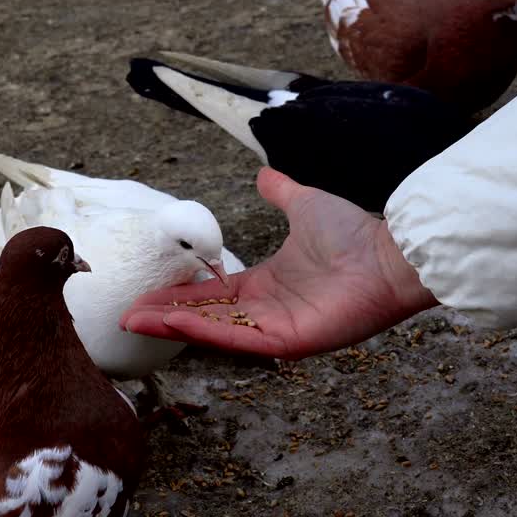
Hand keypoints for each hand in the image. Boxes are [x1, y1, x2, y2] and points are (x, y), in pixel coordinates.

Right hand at [120, 167, 436, 360]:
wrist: (390, 252)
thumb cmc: (355, 233)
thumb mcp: (305, 205)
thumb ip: (282, 194)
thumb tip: (264, 175)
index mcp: (268, 285)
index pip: (212, 296)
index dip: (178, 296)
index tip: (144, 294)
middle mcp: (268, 311)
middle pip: (205, 317)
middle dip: (165, 316)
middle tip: (126, 314)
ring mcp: (277, 329)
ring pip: (214, 331)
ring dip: (174, 327)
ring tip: (136, 320)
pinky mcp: (289, 342)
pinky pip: (239, 340)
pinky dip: (204, 333)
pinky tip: (172, 323)